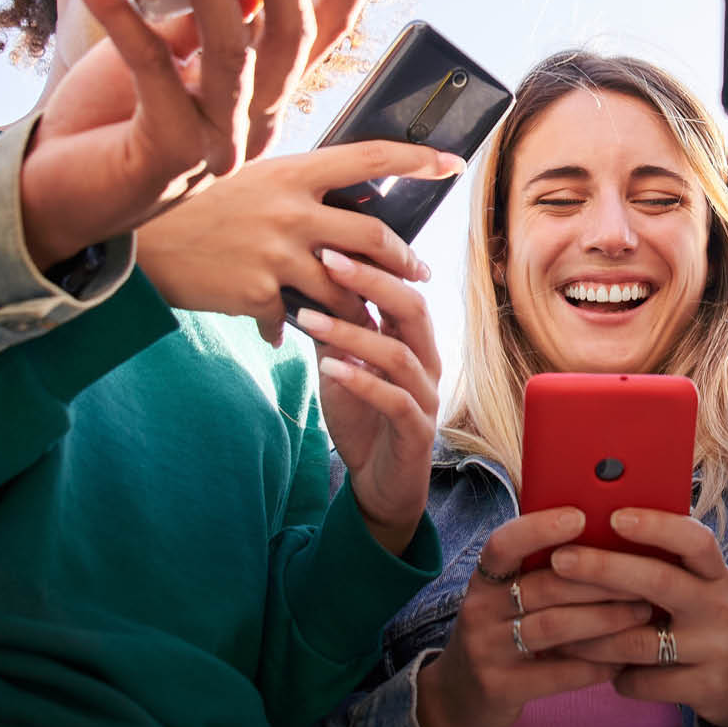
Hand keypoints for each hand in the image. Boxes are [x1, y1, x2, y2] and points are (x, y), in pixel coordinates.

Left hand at [19, 0, 390, 269]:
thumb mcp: (164, 59)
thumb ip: (201, 24)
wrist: (55, 200)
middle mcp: (254, 125)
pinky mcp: (171, 152)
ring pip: (231, 50)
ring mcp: (219, 142)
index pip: (321, 34)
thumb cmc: (107, 124)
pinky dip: (118, 15)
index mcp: (263, 100)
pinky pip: (151, 66)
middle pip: (290, 38)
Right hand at [135, 141, 462, 342]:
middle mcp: (290, 210)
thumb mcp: (248, 178)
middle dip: (404, 259)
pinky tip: (287, 336)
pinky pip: (295, 320)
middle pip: (373, 236)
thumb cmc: (196, 204)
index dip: (414, 158)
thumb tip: (348, 203)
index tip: (451, 163)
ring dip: (363, 306)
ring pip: (345, 287)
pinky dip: (296, 330)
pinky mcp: (257, 295)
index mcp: (291, 172)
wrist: (138, 240)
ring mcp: (275, 254)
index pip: (367, 156)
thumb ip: (298, 189)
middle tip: (418, 272)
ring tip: (370, 315)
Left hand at [289, 250, 440, 545]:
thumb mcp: (341, 369)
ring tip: (309, 318)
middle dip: (369, 281)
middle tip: (326, 260)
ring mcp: (426, 397)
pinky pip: (394, 399)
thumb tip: (300, 286)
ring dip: (353, 332)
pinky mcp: (416, 431)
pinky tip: (330, 368)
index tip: (329, 240)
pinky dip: (361, 380)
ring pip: (398, 353)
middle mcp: (427, 363)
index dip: (371, 263)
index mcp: (413, 341)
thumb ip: (332, 334)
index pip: (401, 288)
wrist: (380, 486)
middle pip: (412, 308)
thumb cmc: (364, 422)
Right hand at [416, 510, 651, 726]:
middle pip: (544, 585)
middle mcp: (479, 610)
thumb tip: (606, 539)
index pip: (503, 544)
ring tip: (641, 613)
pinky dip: (594, 666)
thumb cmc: (502, 632)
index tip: (580, 517)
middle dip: (600, 579)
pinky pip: (556, 675)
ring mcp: (486, 650)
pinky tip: (622, 661)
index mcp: (484, 579)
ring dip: (604, 619)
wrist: (459, 696)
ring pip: (554, 627)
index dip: (539, 528)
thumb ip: (542, 572)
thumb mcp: (507, 598)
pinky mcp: (500, 688)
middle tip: (644, 576)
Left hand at [552, 510, 727, 726]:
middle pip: (660, 582)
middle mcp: (720, 607)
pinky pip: (643, 682)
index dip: (656, 526)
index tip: (615, 516)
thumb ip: (667, 564)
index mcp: (717, 574)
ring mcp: (715, 650)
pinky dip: (614, 675)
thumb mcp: (705, 585)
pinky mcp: (705, 688)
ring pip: (638, 641)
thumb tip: (600, 528)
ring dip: (591, 635)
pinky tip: (600, 668)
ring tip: (557, 627)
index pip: (695, 541)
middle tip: (560, 560)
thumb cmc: (714, 617)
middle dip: (604, 569)